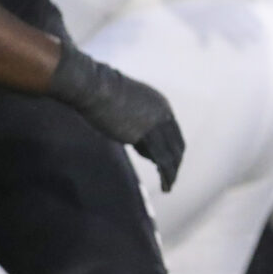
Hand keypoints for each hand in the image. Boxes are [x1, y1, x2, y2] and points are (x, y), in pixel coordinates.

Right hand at [47, 42, 184, 190]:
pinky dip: (165, 174)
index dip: (173, 148)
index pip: (173, 131)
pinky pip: (161, 159)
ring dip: (172, 172)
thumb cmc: (102, 92)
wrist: (96, 86)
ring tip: (169, 187)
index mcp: (161, 105)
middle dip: (175, 162)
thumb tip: (138, 142)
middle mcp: (164, 114)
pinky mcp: (145, 134)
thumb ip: (135, 123)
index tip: (170, 162)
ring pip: (171, 154)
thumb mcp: (125, 107)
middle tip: (172, 176)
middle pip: (176, 143)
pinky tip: (165, 186)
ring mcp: (156, 124)